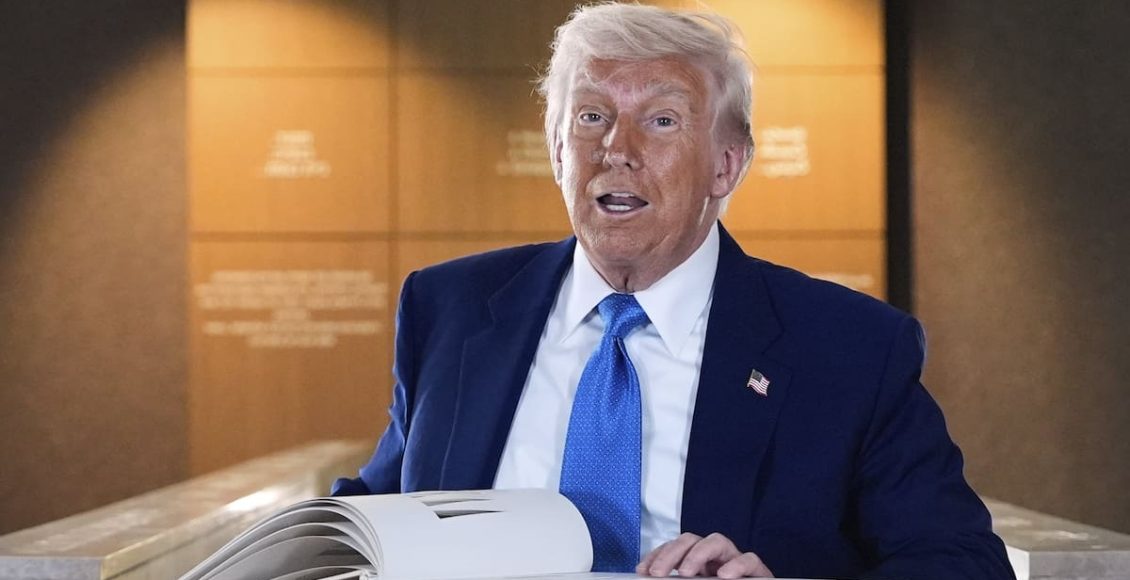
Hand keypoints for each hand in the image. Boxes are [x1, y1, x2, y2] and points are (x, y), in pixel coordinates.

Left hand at [636, 532, 773, 577]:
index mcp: (699, 564)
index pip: (676, 549)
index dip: (658, 555)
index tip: (642, 569)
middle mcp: (716, 559)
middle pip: (691, 540)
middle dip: (671, 553)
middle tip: (657, 573)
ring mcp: (736, 562)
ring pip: (717, 541)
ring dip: (698, 554)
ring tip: (685, 573)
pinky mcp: (759, 572)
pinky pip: (750, 560)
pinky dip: (737, 565)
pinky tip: (724, 576)